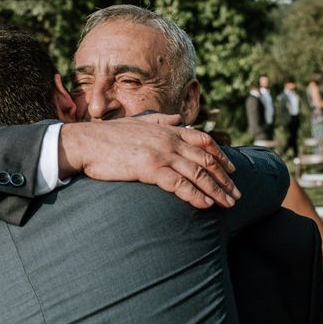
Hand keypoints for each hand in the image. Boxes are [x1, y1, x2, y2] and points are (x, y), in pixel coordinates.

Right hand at [58, 114, 239, 208]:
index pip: (204, 140)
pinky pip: (179, 184)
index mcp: (167, 129)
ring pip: (197, 173)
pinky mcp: (149, 168)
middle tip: (237, 194)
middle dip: (224, 178)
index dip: (221, 155)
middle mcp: (168, 140)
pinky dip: (195, 195)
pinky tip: (206, 205)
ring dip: (216, 190)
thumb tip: (178, 118)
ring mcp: (160, 153)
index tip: (232, 169)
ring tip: (228, 204)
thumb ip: (161, 121)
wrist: (85, 142)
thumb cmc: (108, 136)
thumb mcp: (138, 123)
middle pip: (206, 159)